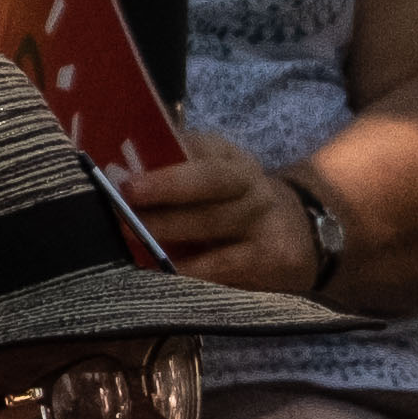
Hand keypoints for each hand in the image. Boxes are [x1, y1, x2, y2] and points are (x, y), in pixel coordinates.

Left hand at [125, 128, 319, 293]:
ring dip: (170, 229)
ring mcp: (263, 219)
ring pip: (214, 221)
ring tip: (133, 236)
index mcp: (229, 157)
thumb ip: (175, 173)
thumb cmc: (234, 206)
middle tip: (126, 197)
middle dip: (167, 187)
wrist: (300, 236)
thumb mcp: (215, 179)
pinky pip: (225, 263)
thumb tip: (117, 176)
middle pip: (211, 179)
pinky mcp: (271, 256)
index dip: (163, 159)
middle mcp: (249, 182)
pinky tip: (167, 270)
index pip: (197, 148)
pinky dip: (193, 268)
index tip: (125, 174)